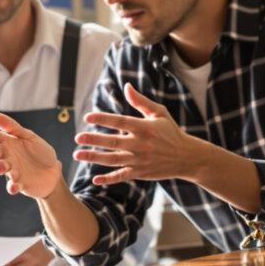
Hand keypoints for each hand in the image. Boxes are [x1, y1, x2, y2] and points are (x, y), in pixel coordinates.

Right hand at [0, 112, 64, 199]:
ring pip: (2, 169)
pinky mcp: (20, 184)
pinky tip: (13, 186)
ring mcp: (12, 170)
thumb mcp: (28, 136)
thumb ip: (13, 127)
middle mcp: (6, 156)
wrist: (53, 172)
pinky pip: (14, 185)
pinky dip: (12, 186)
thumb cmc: (40, 152)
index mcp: (8, 142)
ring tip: (0, 167)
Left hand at [73, 84, 206, 185]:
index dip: (104, 119)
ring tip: (78, 154)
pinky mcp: (141, 173)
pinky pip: (122, 176)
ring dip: (95, 158)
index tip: (87, 116)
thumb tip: (126, 86)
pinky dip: (109, 179)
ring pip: (114, 160)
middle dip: (95, 140)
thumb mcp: (159, 113)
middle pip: (114, 142)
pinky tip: (95, 179)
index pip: (121, 122)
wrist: (187, 157)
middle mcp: (141, 145)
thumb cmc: (171, 132)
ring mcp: (140, 160)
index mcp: (145, 128)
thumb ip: (141, 101)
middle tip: (77, 137)